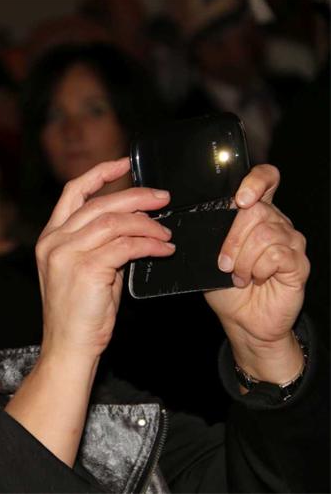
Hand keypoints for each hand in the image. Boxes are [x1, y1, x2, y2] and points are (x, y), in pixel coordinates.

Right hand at [36, 158, 174, 360]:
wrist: (69, 347)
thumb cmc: (80, 314)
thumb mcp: (87, 270)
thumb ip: (103, 244)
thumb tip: (136, 223)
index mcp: (50, 237)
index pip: (73, 192)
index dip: (99, 173)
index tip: (123, 163)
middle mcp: (54, 241)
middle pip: (100, 202)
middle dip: (136, 195)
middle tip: (163, 198)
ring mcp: (67, 253)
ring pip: (115, 221)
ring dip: (147, 224)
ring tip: (166, 232)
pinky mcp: (86, 268)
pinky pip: (126, 245)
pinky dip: (150, 244)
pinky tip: (163, 249)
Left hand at [205, 164, 308, 381]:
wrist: (242, 319)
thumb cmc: (225, 287)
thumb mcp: (210, 255)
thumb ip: (212, 232)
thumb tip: (200, 217)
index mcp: (257, 215)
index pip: (267, 179)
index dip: (256, 181)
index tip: (240, 199)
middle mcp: (277, 223)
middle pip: (257, 210)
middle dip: (232, 240)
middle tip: (224, 264)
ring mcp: (291, 242)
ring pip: (264, 234)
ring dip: (243, 260)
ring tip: (239, 276)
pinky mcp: (298, 263)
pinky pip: (276, 255)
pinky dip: (258, 270)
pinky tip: (255, 279)